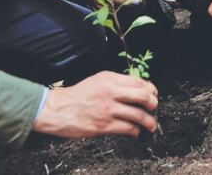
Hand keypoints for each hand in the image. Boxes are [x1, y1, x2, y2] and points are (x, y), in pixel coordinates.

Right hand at [33, 70, 157, 137]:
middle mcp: (111, 92)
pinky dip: (136, 131)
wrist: (57, 110)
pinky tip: (136, 132)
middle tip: (154, 109)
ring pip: (139, 115)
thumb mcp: (97, 81)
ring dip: (149, 122)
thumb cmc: (77, 96)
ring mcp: (108, 109)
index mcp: (110, 79)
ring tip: (151, 125)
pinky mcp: (104, 126)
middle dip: (154, 104)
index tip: (153, 96)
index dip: (151, 90)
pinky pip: (129, 128)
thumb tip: (136, 90)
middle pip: (144, 96)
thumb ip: (116, 83)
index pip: (139, 82)